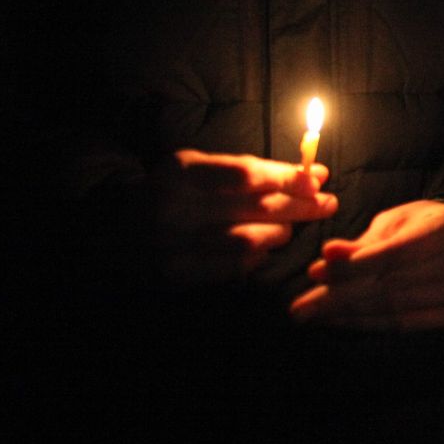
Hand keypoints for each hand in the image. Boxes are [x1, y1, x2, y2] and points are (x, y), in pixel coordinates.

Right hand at [148, 149, 335, 285]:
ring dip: (279, 232)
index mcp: (179, 172)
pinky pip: (232, 267)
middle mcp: (172, 208)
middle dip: (298, 205)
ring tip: (289, 227)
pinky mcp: (173, 275)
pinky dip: (257, 257)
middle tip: (328, 203)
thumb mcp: (202, 168)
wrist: (116, 232)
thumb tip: (314, 175)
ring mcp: (170, 245)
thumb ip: (252, 170)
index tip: (318, 178)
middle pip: (252, 207)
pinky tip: (264, 249)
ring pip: (247, 241)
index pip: (243, 175)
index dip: (284, 178)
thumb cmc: (175, 192)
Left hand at [289, 199, 443, 331]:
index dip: (353, 266)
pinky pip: (402, 324)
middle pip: (390, 286)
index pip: (394, 254)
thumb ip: (361, 243)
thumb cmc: (418, 224)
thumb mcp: (391, 222)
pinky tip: (339, 321)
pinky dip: (366, 324)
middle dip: (339, 296)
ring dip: (347, 314)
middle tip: (300, 306)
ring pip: (392, 308)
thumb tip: (327, 255)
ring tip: (313, 315)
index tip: (314, 273)